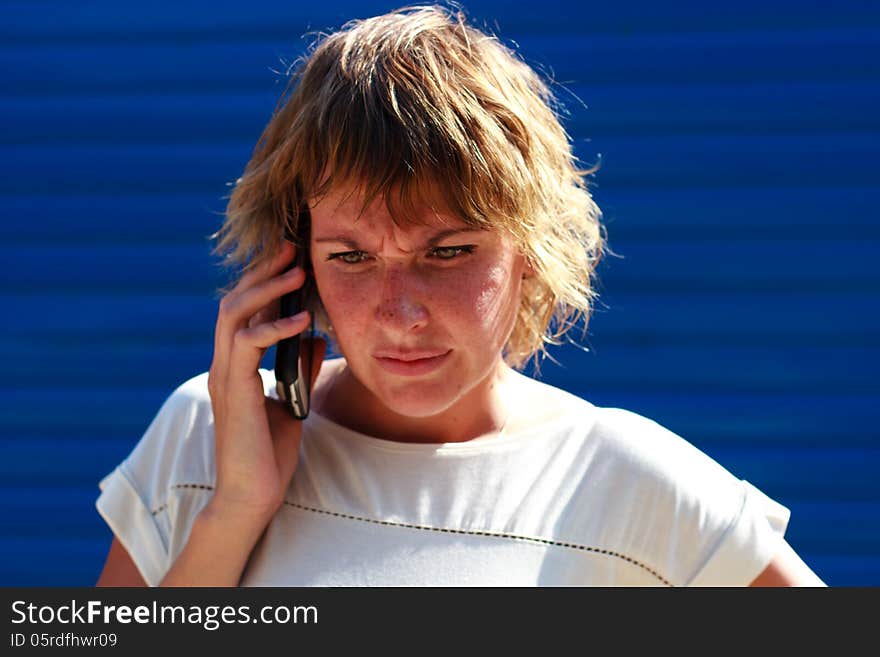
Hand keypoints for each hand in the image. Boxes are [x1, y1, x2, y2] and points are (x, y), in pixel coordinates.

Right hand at [206, 240, 325, 521]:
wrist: (253, 494)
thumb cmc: (270, 452)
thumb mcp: (292, 399)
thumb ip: (298, 366)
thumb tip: (317, 335)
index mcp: (235, 365)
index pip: (243, 309)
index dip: (263, 279)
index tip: (290, 256)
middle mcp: (223, 364)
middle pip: (233, 300)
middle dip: (263, 271)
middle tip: (291, 248)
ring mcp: (224, 376)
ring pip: (233, 314)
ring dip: (267, 289)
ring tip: (298, 272)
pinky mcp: (232, 391)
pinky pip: (247, 345)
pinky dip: (273, 327)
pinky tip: (301, 320)